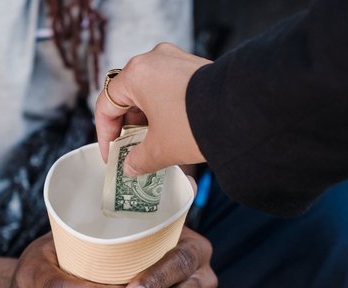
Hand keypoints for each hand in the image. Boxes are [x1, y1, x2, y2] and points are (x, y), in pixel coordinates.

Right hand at [95, 43, 211, 175]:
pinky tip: (171, 131)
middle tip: (132, 151)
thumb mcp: (161, 149)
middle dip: (128, 127)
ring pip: (150, 92)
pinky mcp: (195, 67)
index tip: (111, 154)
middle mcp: (154, 59)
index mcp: (136, 74)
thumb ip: (139, 160)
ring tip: (153, 145)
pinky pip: (170, 88)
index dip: (105, 134)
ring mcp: (176, 60)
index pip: (107, 104)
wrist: (243, 114)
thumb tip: (131, 167)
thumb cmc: (196, 126)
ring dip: (147, 119)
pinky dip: (165, 109)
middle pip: (128, 96)